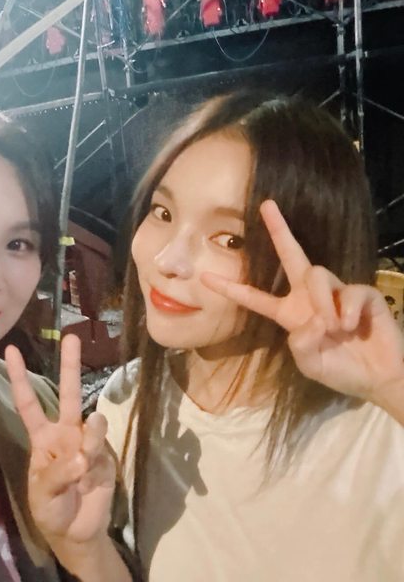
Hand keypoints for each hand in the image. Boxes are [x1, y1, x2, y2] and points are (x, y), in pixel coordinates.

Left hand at [4, 335, 114, 546]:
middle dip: (70, 366)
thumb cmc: (50, 510)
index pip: (28, 402)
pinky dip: (95, 460)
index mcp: (42, 437)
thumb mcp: (42, 496)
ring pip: (91, 424)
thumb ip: (57, 474)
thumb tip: (81, 455)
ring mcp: (87, 442)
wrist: (77, 532)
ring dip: (90, 437)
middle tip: (71, 337)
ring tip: (83, 459)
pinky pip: (102, 449)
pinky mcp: (105, 457)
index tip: (11, 350)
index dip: (20, 378)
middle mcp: (65, 432)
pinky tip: (91, 475)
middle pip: (67, 393)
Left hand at [201, 199, 403, 403]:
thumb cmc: (339, 370)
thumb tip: (312, 319)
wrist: (379, 378)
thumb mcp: (309, 363)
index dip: (230, 288)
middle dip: (279, 228)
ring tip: (334, 329)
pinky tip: (352, 327)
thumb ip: (300, 344)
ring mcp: (335, 292)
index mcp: (289, 313)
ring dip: (322, 303)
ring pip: (316, 274)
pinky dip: (346, 311)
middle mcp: (308, 296)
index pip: (254, 297)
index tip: (204, 277)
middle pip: (290, 255)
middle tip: (266, 205)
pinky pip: (348, 291)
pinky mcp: (361, 293)